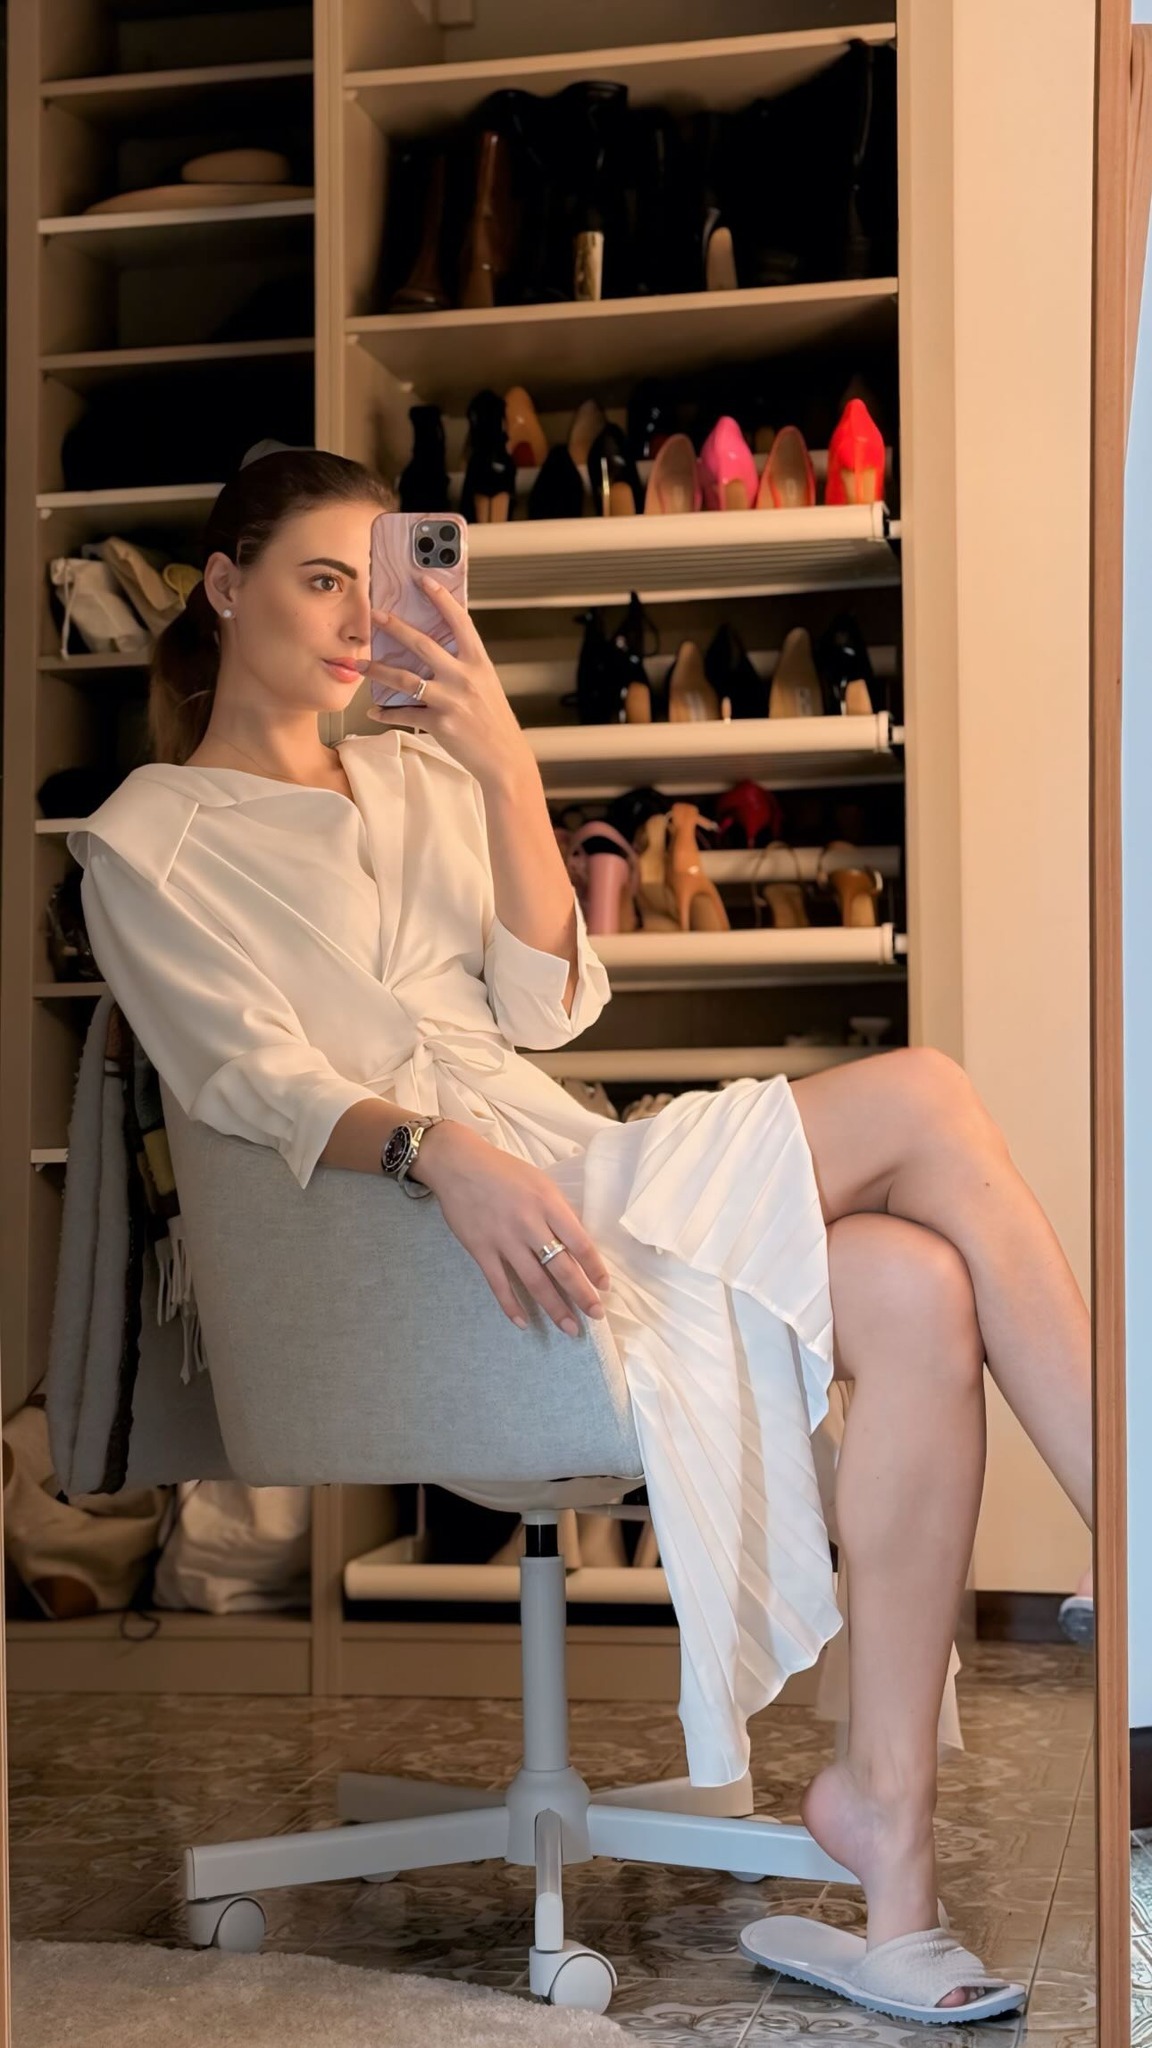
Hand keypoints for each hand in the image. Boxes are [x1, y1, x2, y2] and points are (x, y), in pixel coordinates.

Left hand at [365, 576, 534, 790]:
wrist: (504, 758)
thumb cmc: (494, 722)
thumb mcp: (486, 685)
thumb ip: (464, 667)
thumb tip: (437, 651)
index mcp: (479, 663)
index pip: (460, 622)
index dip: (441, 599)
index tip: (424, 580)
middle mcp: (464, 677)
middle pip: (423, 644)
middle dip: (395, 627)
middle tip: (374, 615)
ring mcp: (451, 700)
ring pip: (405, 679)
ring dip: (378, 671)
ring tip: (360, 665)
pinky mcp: (440, 723)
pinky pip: (405, 714)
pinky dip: (387, 713)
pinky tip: (374, 710)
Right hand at [412, 1121, 611, 1336]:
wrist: (459, 1165)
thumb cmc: (504, 1171)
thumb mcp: (540, 1182)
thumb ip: (558, 1211)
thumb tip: (577, 1243)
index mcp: (548, 1204)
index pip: (580, 1243)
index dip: (595, 1268)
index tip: (604, 1287)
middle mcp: (529, 1224)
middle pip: (561, 1268)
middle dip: (582, 1295)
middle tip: (596, 1315)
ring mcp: (504, 1240)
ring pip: (535, 1282)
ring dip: (555, 1308)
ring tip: (570, 1328)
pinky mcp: (481, 1250)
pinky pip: (499, 1285)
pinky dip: (512, 1306)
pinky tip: (524, 1323)